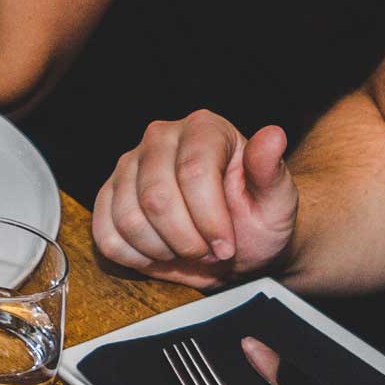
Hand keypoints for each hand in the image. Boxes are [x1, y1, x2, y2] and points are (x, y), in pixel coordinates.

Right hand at [92, 113, 297, 286]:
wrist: (234, 244)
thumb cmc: (257, 220)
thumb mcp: (277, 202)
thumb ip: (271, 170)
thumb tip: (273, 136)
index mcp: (204, 128)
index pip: (194, 172)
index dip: (210, 219)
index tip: (226, 246)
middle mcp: (160, 137)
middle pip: (157, 198)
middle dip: (186, 240)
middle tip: (208, 252)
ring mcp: (128, 166)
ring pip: (129, 219)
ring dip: (162, 250)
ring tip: (186, 249)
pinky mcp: (108, 196)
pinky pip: (106, 235)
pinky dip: (135, 256)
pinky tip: (160, 252)